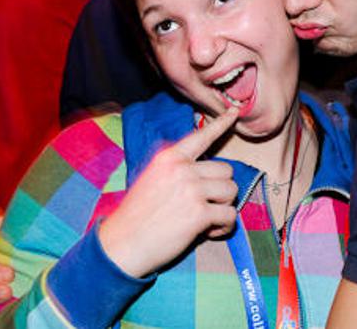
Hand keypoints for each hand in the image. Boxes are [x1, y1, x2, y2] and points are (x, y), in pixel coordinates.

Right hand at [98, 106, 239, 277]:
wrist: (122, 244)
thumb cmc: (137, 216)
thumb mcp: (151, 179)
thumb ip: (177, 170)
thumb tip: (207, 174)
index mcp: (169, 158)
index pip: (201, 136)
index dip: (221, 124)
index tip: (234, 112)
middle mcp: (182, 169)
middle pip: (226, 170)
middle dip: (220, 190)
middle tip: (205, 205)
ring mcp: (191, 189)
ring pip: (231, 191)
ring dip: (223, 207)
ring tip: (205, 219)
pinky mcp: (199, 213)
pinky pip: (229, 216)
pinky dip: (223, 227)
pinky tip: (208, 232)